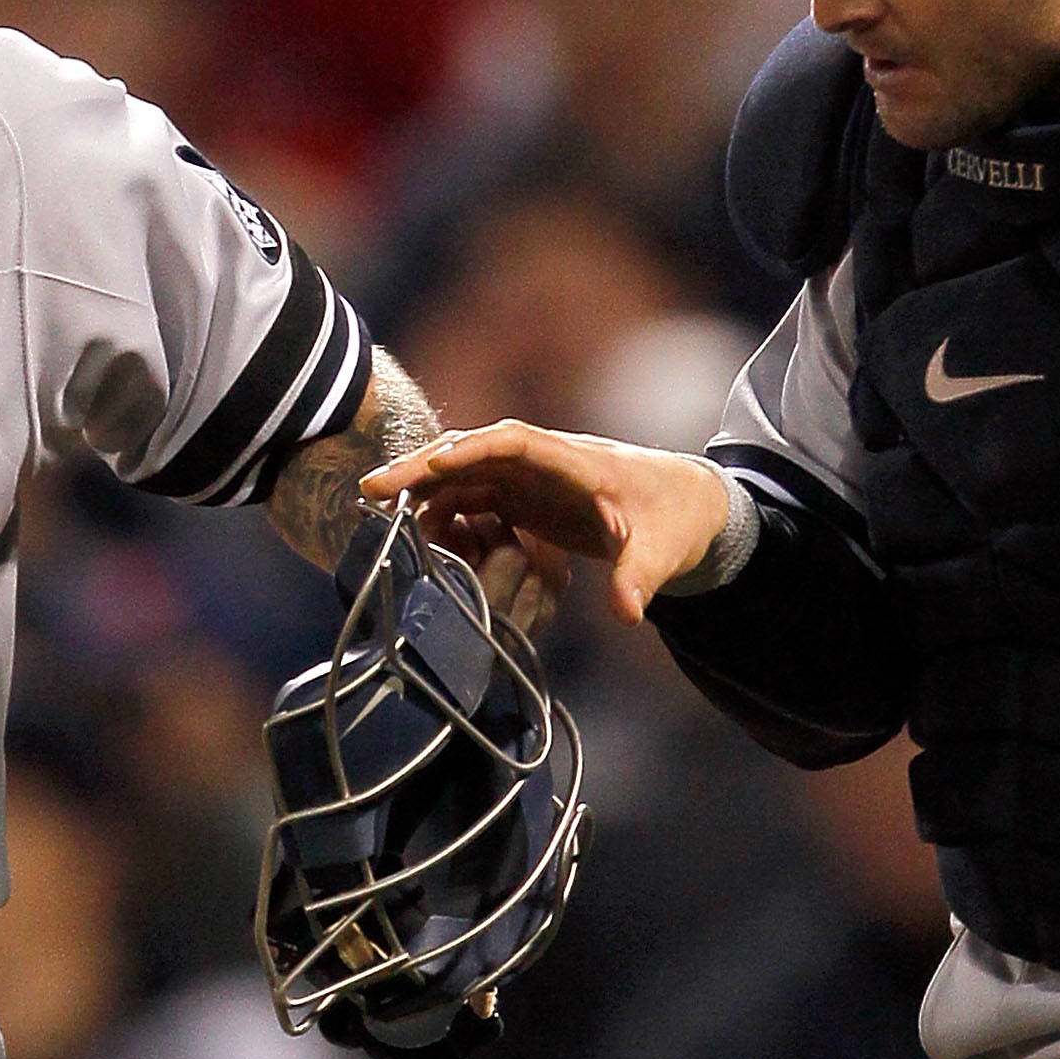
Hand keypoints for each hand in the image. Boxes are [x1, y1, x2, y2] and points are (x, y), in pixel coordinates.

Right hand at [365, 423, 734, 622]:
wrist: (688, 504)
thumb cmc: (676, 519)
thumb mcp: (663, 551)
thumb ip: (640, 578)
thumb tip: (626, 614)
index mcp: (576, 462)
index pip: (515, 444)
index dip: (472, 451)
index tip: (433, 466)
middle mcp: (546, 462)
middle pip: (474, 452)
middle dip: (423, 467)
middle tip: (371, 488)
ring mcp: (533, 478)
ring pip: (467, 474)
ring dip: (424, 490)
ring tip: (383, 516)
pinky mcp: (526, 498)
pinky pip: (475, 496)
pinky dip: (445, 510)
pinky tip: (421, 536)